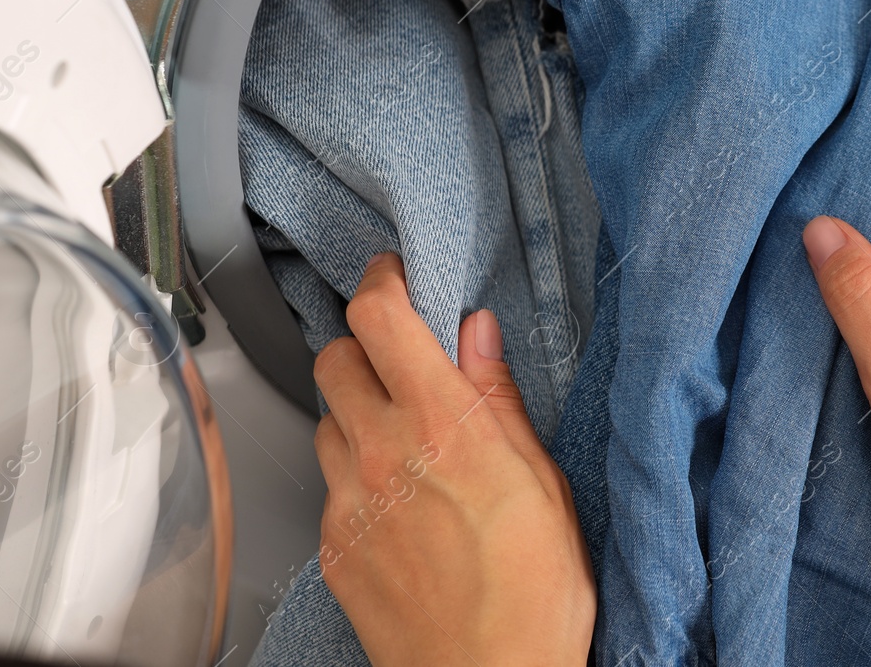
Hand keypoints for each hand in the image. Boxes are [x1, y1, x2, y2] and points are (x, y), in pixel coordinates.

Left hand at [313, 254, 594, 666]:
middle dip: (363, 347)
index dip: (382, 282)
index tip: (396, 278)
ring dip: (356, 412)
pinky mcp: (334, 546)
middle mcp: (382, 452)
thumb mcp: (544, 479)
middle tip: (401, 362)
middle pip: (334, 357)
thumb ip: (499, 398)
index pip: (379, 317)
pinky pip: (328, 484)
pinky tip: (399, 499)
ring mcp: (349, 501)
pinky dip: (354, 473)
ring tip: (405, 438)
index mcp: (442, 423)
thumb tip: (476, 334)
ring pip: (326, 419)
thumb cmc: (533, 593)